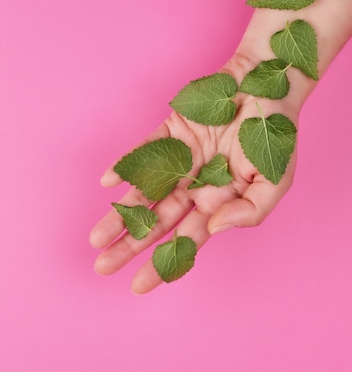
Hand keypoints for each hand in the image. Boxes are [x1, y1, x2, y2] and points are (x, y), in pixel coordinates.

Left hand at [89, 54, 299, 293]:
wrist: (270, 85)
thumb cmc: (274, 137)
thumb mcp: (275, 182)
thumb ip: (250, 212)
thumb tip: (214, 227)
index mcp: (214, 205)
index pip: (183, 242)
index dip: (162, 264)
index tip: (138, 286)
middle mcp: (191, 188)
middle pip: (155, 224)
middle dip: (129, 246)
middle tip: (102, 267)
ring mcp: (177, 162)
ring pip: (143, 194)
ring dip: (119, 215)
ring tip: (96, 238)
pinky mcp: (169, 134)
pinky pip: (144, 152)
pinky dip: (126, 166)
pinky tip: (108, 182)